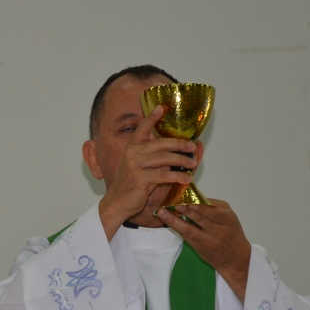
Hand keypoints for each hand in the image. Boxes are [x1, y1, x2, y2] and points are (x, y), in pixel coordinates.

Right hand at [95, 106, 199, 236]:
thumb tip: (173, 152)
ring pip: (165, 159)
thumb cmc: (130, 185)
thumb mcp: (136, 166)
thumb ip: (151, 157)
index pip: (142, 128)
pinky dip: (178, 177)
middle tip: (192, 147)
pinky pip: (164, 175)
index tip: (161, 107)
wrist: (116, 202)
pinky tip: (186, 178)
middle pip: (161, 143)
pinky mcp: (141, 179)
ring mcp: (135, 166)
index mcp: (131, 147)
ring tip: (192, 163)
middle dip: (179, 144)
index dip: (151, 117)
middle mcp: (132, 153)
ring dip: (182, 161)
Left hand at [154, 199, 250, 301]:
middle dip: (186, 210)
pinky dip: (176, 227)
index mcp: (227, 220)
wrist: (234, 258)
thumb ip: (215, 207)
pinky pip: (185, 236)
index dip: (202, 208)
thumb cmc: (231, 232)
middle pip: (200, 220)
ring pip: (189, 229)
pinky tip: (167, 220)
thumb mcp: (229, 217)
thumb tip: (194, 197)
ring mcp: (206, 240)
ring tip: (163, 212)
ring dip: (174, 220)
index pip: (214, 213)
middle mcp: (217, 231)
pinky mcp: (197, 247)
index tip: (190, 201)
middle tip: (173, 202)